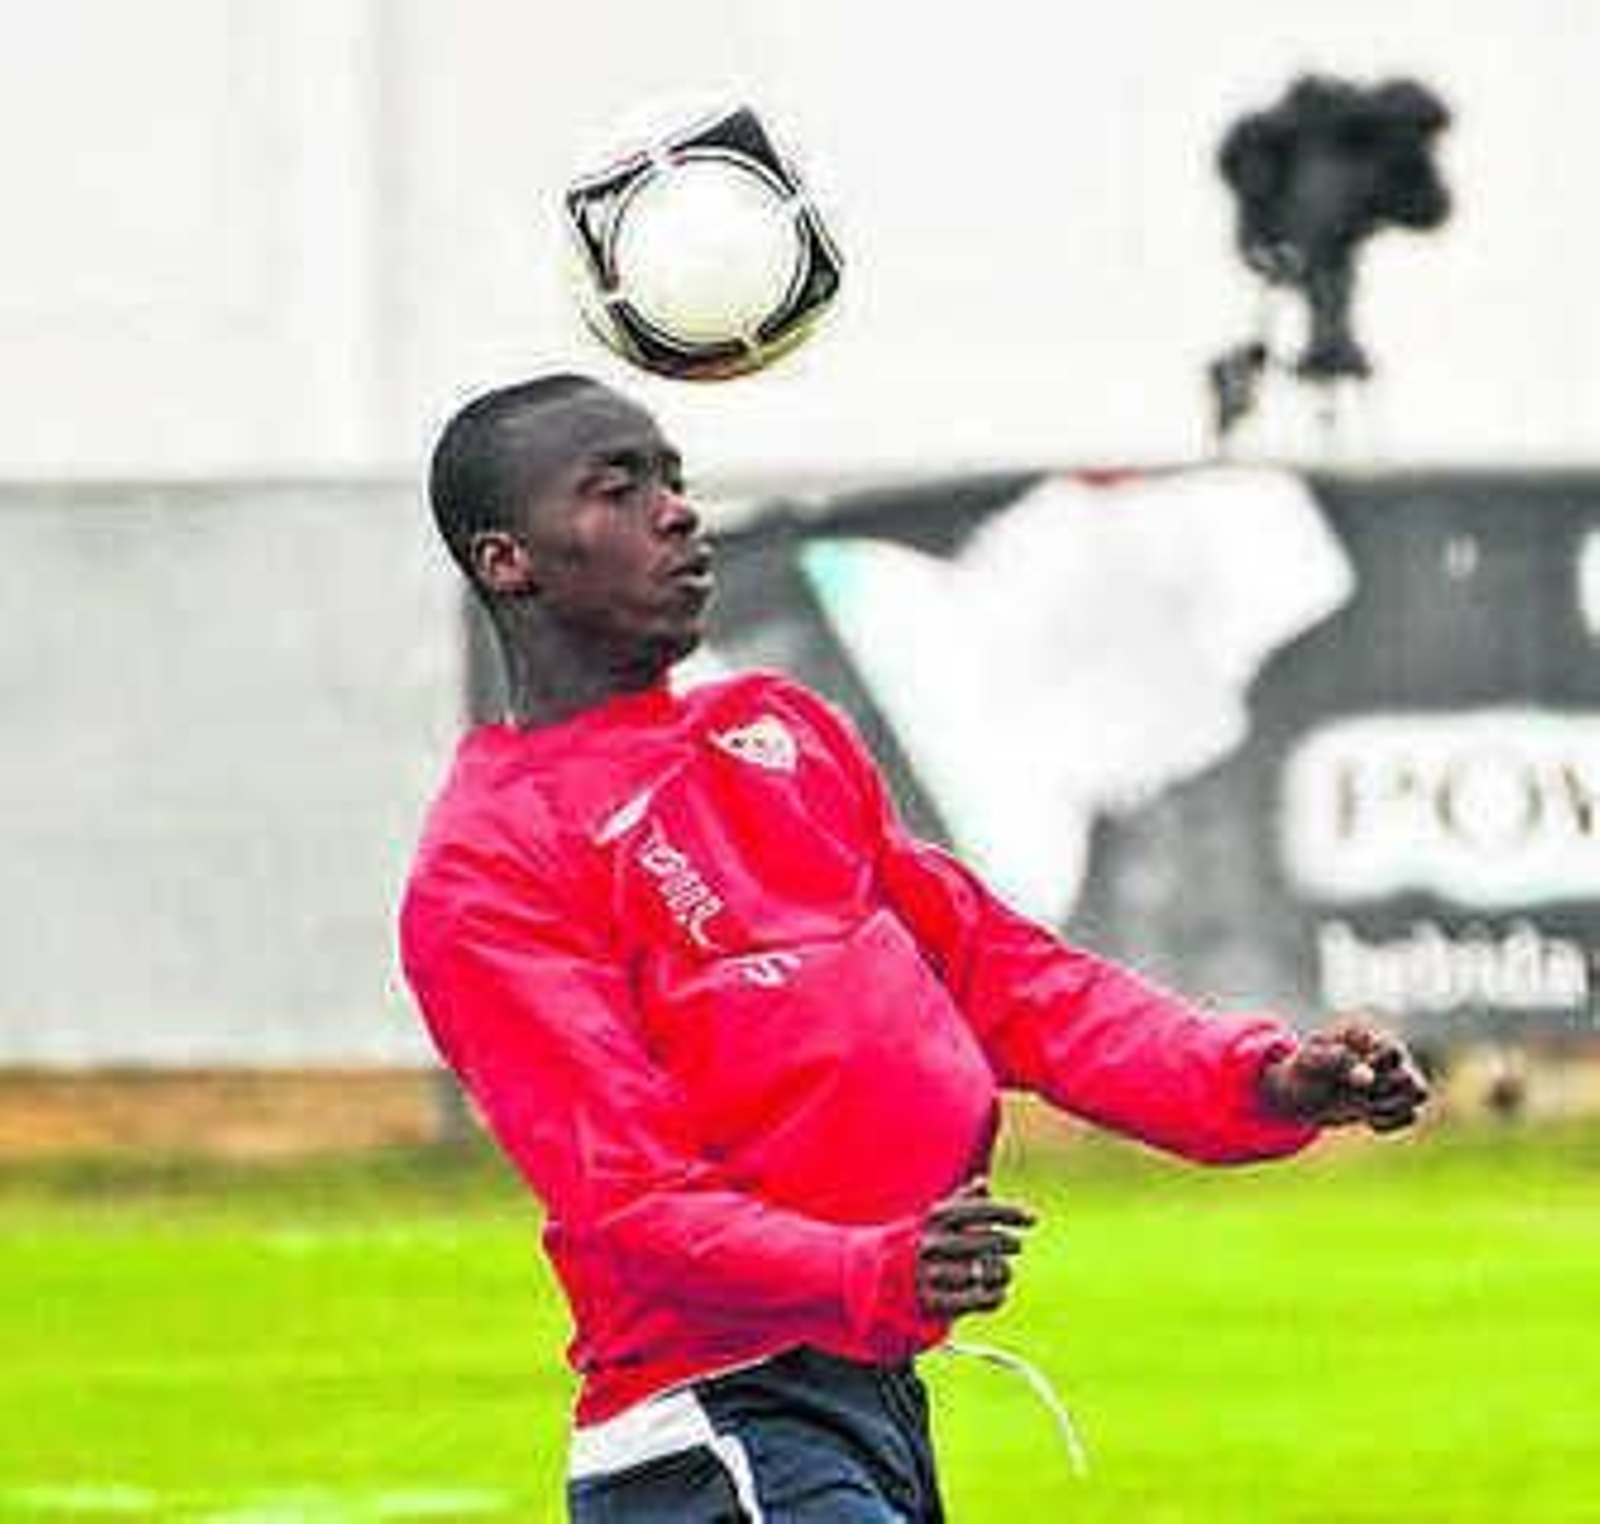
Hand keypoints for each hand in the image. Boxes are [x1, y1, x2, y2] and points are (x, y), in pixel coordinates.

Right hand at [915, 1177, 1035, 1320]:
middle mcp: (931, 1243)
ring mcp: (930, 1274)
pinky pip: (978, 1299)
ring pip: (986, 1272)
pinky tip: (997, 1291)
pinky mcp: (932, 1303)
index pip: (979, 1209)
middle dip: (1009, 1243)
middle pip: (988, 1241)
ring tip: (1004, 1271)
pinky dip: (995, 1295)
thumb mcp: (931, 1219)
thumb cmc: (914, 1244)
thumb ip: (959, 1202)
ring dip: (1003, 1272)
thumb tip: (983, 1183)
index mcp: (932, 1218)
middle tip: (1015, 1245)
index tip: (1032, 1219)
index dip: (1009, 1212)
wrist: (878, 1280)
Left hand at [1259, 1018, 1429, 1132]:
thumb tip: (1368, 1076)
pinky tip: (1367, 1120)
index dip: (1373, 1071)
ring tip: (1364, 1108)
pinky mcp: (1396, 1101)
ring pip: (1420, 1092)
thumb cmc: (1305, 1067)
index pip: (1392, 1052)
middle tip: (1355, 1094)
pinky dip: (1389, 1122)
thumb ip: (1335, 1060)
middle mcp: (1387, 1053)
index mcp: (1368, 1036)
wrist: (1301, 1091)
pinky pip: (1412, 1115)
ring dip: (1390, 1107)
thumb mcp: (1309, 1059)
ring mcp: (1395, 1077)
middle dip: (1380, 1091)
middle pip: (1409, 1075)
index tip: (1349, 1077)